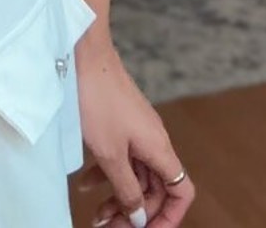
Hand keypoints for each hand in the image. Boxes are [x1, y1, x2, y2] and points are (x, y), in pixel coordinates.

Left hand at [75, 40, 194, 227]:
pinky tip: (85, 185)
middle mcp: (153, 140)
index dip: (170, 217)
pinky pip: (121, 156)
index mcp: (159, 149)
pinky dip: (106, 174)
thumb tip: (140, 217)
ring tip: (95, 217)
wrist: (83, 53)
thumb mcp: (110, 153)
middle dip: (136, 213)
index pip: (181, 192)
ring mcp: (137, 130)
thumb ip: (126, 188)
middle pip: (156, 189)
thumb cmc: (98, 99)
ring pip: (136, 174)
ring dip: (118, 197)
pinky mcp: (120, 121)